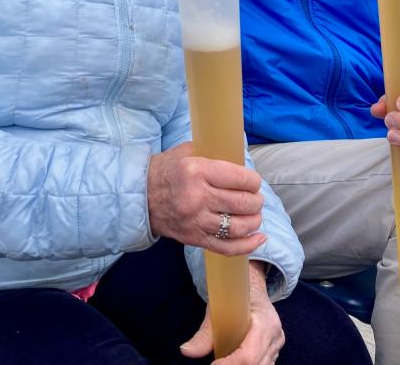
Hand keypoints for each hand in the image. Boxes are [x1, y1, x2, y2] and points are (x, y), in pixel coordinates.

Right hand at [147, 142, 266, 255]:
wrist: (140, 196)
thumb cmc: (166, 170)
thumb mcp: (187, 152)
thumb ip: (213, 154)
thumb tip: (241, 161)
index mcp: (196, 171)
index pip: (239, 178)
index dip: (253, 181)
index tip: (253, 181)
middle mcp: (197, 197)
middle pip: (242, 203)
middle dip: (256, 201)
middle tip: (256, 198)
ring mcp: (196, 221)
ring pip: (238, 227)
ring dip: (254, 221)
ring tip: (255, 215)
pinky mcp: (194, 238)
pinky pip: (226, 247)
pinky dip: (247, 245)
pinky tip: (259, 238)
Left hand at [180, 261, 284, 363]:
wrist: (253, 286)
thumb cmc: (235, 294)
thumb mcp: (218, 308)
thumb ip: (204, 334)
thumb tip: (186, 351)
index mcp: (265, 322)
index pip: (248, 355)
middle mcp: (275, 337)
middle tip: (214, 364)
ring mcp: (276, 346)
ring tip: (221, 362)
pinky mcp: (273, 353)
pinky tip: (232, 362)